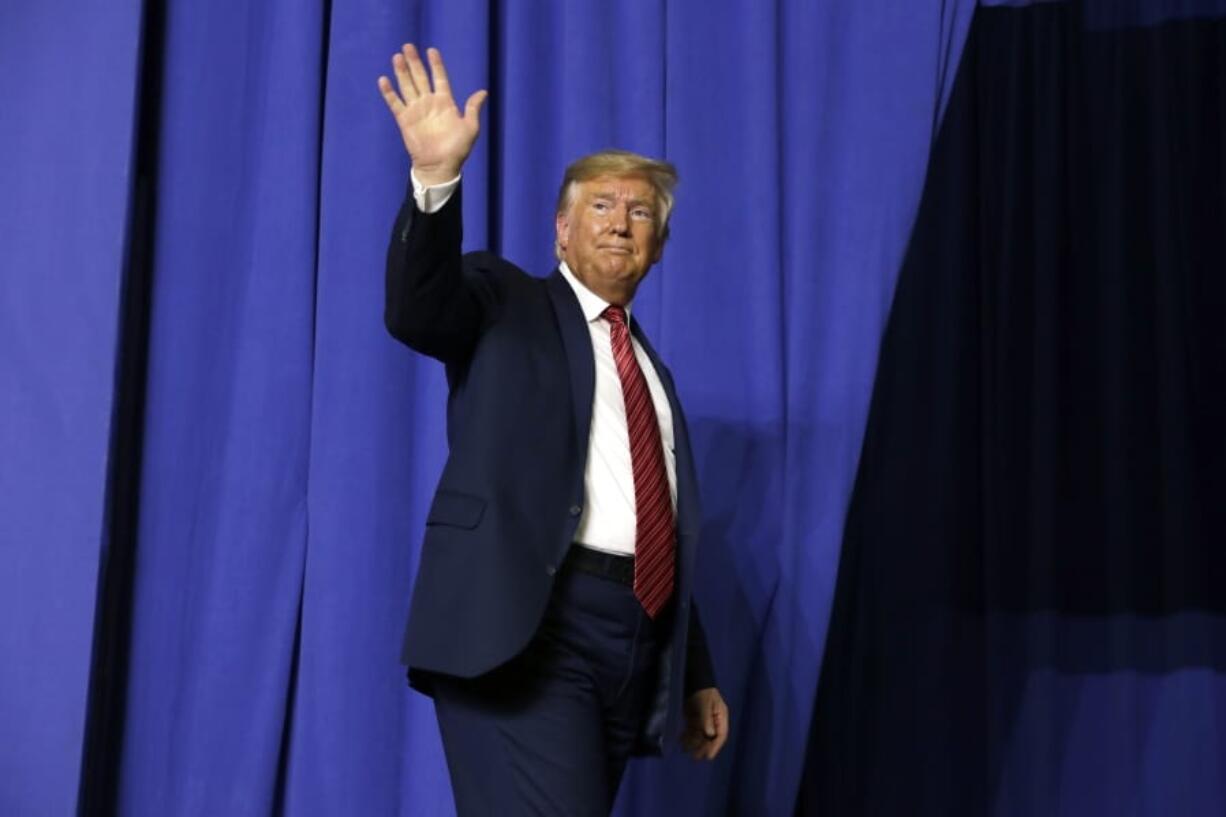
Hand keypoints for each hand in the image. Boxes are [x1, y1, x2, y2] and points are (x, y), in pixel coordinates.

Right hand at [377, 44, 487, 184]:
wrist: (440, 166)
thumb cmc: (457, 150)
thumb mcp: (470, 128)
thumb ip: (473, 108)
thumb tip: (483, 92)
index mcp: (445, 102)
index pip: (439, 78)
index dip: (436, 64)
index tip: (432, 50)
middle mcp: (429, 103)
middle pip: (420, 77)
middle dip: (414, 62)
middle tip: (408, 46)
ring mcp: (416, 111)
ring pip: (407, 86)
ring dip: (402, 71)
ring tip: (397, 57)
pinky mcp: (404, 120)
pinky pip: (395, 103)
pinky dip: (389, 92)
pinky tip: (383, 80)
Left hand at [680, 687, 728, 759]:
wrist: (693, 679)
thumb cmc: (703, 691)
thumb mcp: (705, 704)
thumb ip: (707, 719)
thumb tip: (710, 734)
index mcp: (721, 717)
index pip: (721, 735)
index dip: (715, 747)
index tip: (709, 756)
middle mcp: (713, 721)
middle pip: (710, 738)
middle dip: (703, 747)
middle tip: (696, 757)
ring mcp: (703, 720)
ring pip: (699, 736)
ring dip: (693, 743)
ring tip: (685, 750)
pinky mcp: (694, 718)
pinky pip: (692, 731)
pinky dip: (687, 737)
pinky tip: (681, 742)